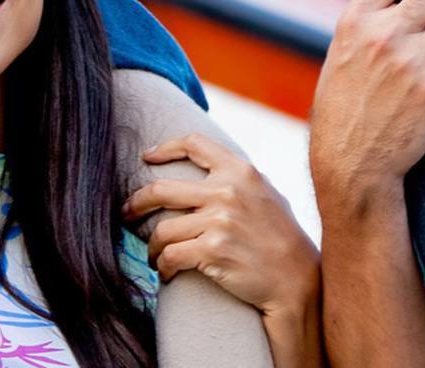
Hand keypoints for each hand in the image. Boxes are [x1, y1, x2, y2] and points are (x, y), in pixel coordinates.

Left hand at [125, 134, 317, 315]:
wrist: (296, 280)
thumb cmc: (282, 239)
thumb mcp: (266, 194)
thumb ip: (238, 180)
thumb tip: (208, 169)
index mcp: (240, 171)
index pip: (194, 144)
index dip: (165, 148)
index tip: (147, 157)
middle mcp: (227, 190)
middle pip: (161, 189)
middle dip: (136, 203)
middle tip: (127, 214)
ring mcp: (219, 220)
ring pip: (162, 229)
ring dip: (151, 247)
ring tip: (153, 256)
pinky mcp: (212, 250)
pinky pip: (170, 255)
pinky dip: (163, 266)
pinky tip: (166, 272)